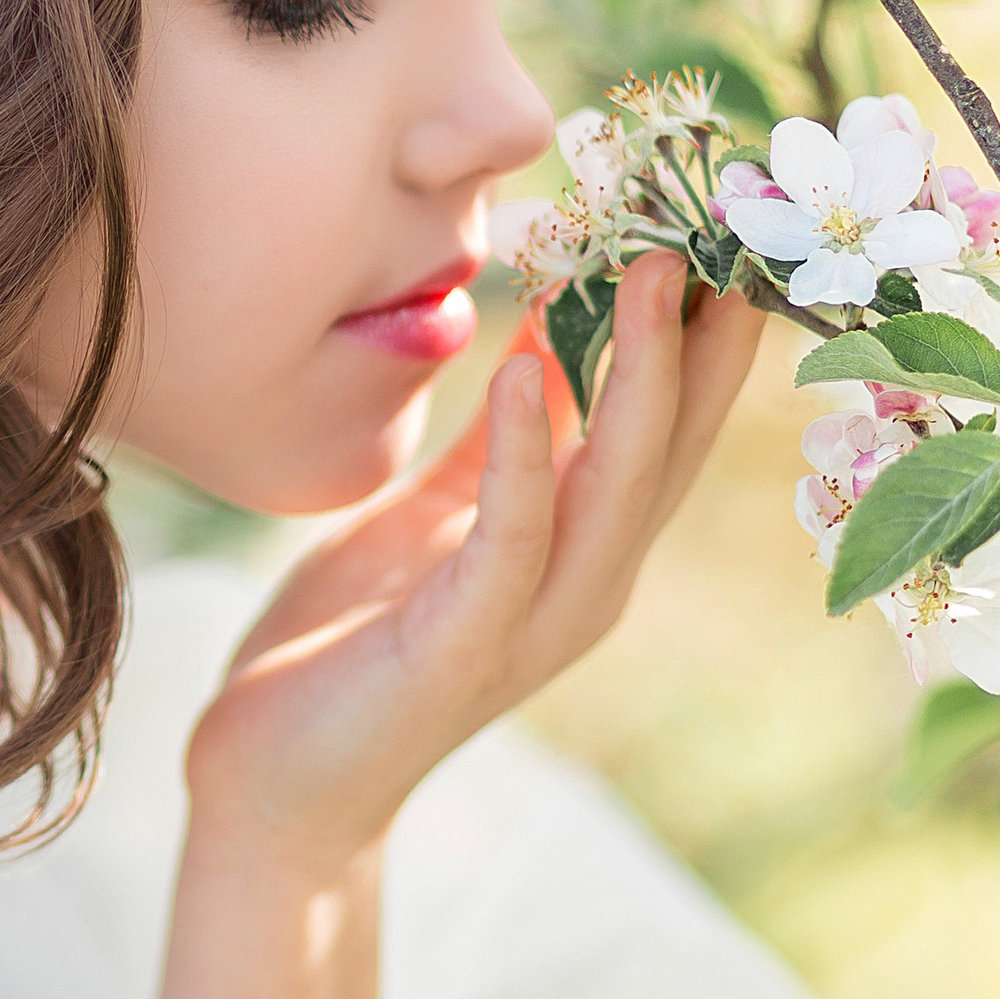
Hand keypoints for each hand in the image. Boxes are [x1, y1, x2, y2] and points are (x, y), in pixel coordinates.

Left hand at [147, 261, 756, 998]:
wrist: (275, 787)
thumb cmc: (350, 647)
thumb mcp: (435, 521)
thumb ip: (497, 448)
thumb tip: (542, 340)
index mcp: (586, 547)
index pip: (673, 419)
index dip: (707, 320)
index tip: (724, 213)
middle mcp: (590, 582)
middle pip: (678, 440)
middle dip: (706, 325)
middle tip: (724, 211)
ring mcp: (540, 620)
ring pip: (621, 481)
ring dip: (643, 371)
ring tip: (654, 265)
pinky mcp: (468, 646)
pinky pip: (513, 534)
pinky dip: (528, 452)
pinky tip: (525, 371)